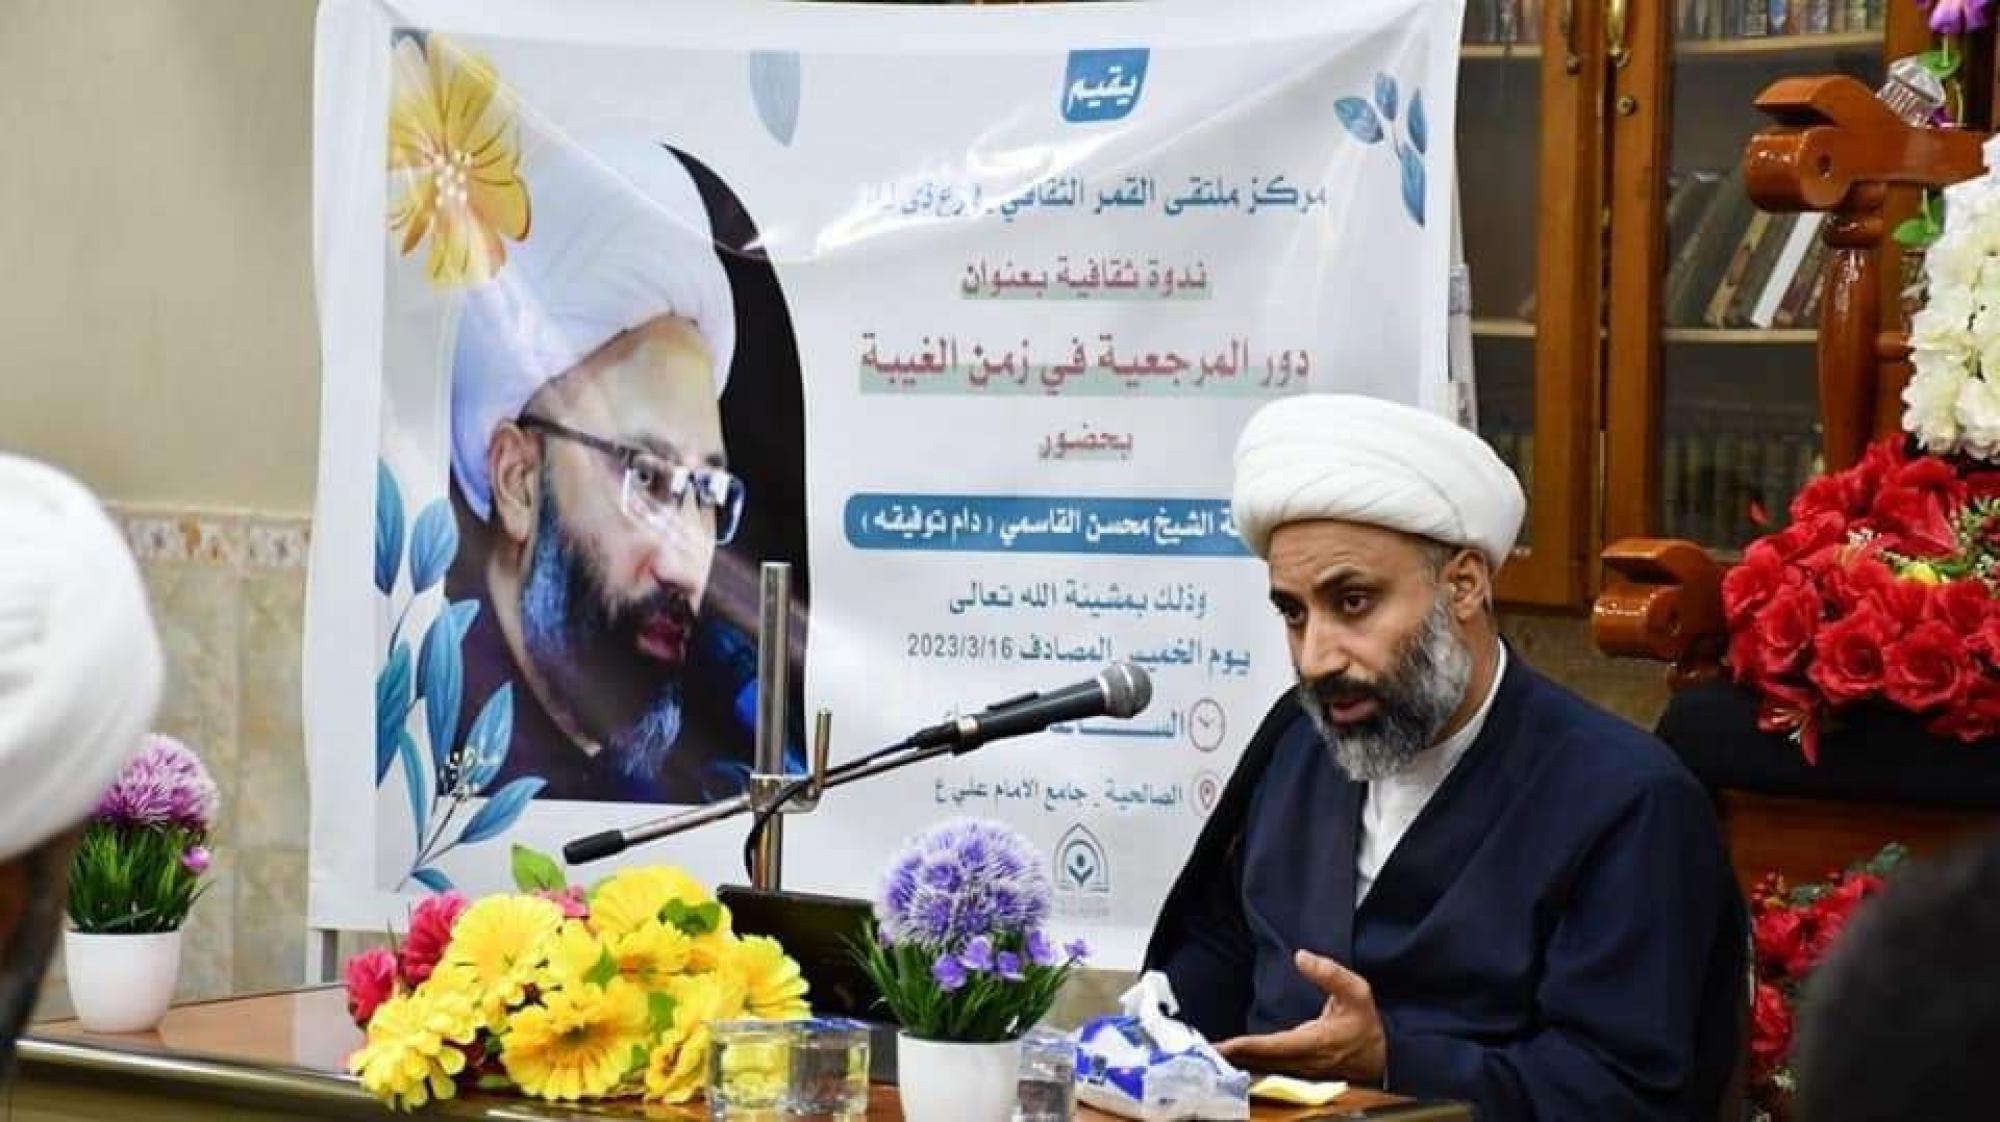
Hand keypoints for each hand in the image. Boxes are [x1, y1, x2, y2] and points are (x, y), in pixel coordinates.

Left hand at [1216, 950, 1386, 1082]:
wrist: (1384, 1057)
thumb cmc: (1366, 1025)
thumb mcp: (1357, 992)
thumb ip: (1330, 973)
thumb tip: (1302, 956)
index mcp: (1315, 1042)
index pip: (1274, 1045)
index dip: (1247, 1046)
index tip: (1224, 1046)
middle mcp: (1303, 1061)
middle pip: (1261, 1061)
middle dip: (1232, 1056)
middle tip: (1202, 1050)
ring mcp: (1300, 1071)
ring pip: (1263, 1067)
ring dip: (1237, 1061)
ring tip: (1210, 1052)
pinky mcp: (1298, 1072)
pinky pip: (1268, 1068)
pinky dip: (1249, 1063)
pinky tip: (1233, 1058)